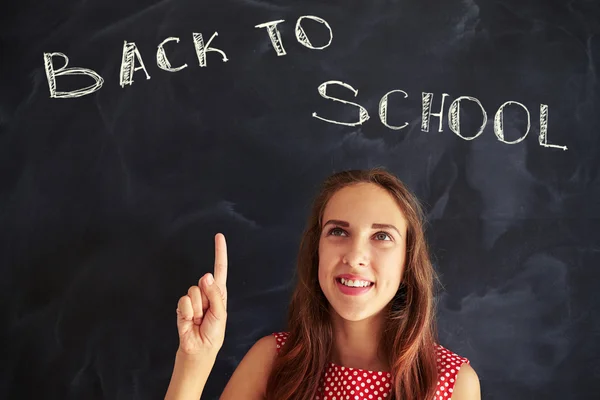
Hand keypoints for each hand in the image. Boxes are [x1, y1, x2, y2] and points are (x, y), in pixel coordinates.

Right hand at [176, 233, 227, 355]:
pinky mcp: (182, 307)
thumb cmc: (212, 334)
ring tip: (199, 319)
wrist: (198, 351)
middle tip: (207, 314)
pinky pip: (184, 301)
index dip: (219, 253)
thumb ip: (215, 294)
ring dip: (198, 307)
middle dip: (207, 298)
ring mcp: (194, 300)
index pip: (220, 270)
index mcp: (219, 294)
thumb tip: (205, 275)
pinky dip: (188, 312)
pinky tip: (190, 321)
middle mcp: (206, 293)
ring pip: (194, 291)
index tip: (219, 236)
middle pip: (205, 282)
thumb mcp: (220, 315)